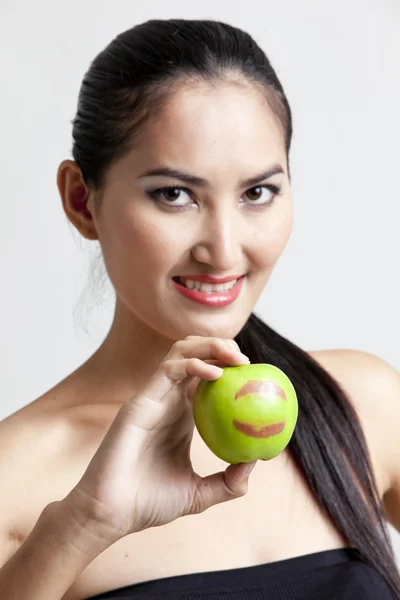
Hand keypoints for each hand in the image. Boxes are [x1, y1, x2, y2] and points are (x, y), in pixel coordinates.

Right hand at [63, 336, 256, 545]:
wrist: (111, 513)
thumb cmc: (149, 503)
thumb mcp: (199, 494)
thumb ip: (228, 482)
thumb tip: (254, 464)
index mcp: (180, 414)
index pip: (205, 376)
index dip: (228, 367)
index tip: (253, 374)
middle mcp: (167, 400)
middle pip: (194, 355)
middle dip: (220, 347)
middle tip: (246, 360)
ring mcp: (152, 397)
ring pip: (181, 353)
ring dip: (210, 346)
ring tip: (235, 357)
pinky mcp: (140, 401)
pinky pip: (169, 370)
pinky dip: (195, 364)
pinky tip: (217, 375)